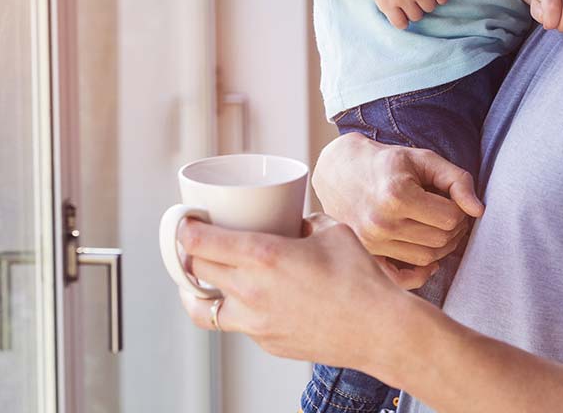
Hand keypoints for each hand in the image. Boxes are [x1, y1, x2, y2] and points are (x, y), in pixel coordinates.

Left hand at [177, 213, 411, 367]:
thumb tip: (293, 221)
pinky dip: (235, 308)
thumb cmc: (360, 280)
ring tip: (206, 277)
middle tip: (195, 243)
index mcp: (263, 256)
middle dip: (189, 254)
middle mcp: (251, 291)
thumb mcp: (331, 231)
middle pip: (194, 271)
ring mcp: (255, 323)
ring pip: (203, 307)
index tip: (184, 222)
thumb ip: (303, 222)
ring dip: (199, 289)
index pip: (199, 243)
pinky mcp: (266, 342)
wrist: (379, 330)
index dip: (183, 230)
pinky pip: (236, 323)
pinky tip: (250, 297)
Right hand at [312, 133, 482, 287]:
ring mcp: (371, 243)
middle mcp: (381, 223)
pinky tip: (426, 259)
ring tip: (433, 225)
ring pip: (427, 258)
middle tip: (446, 212)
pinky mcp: (366, 254)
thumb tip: (479, 210)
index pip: (451, 218)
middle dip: (453, 227)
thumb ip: (456, 180)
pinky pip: (402, 279)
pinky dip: (420, 274)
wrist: (339, 171)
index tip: (451, 199)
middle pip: (441, 240)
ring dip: (440, 246)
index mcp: (396, 195)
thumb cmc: (386, 163)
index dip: (460, 208)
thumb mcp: (423, 159)